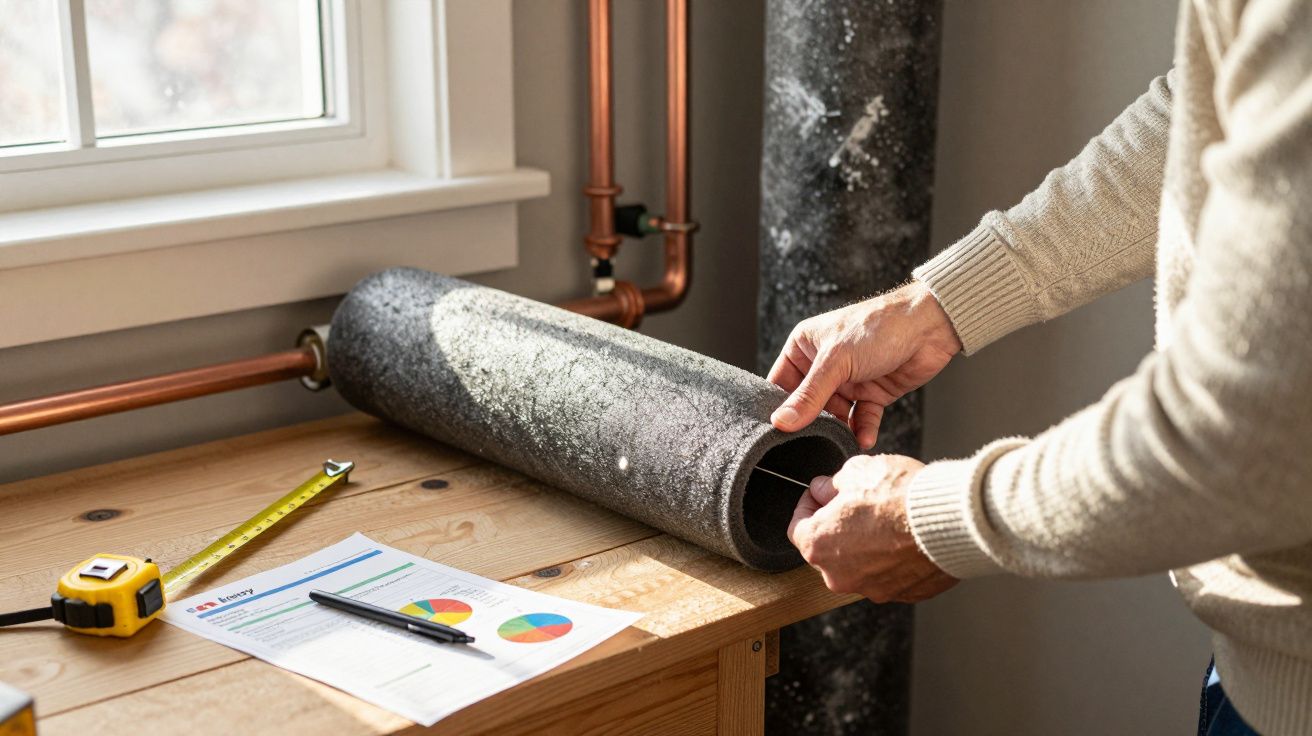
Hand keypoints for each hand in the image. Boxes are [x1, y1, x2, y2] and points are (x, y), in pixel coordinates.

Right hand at [768, 280, 960, 448]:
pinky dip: (862, 430)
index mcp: (805, 346)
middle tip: (808, 442)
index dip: (778, 407)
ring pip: (834, 416)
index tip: (775, 431)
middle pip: (807, 404)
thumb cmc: (879, 326)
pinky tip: (863, 438)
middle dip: (811, 423)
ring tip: (838, 442)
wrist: (929, 327)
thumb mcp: (836, 361)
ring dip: (838, 429)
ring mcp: (848, 380)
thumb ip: (809, 395)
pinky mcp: (871, 394)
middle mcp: (824, 364)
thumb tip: (782, 422)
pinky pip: (861, 419)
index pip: (781, 383)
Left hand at [787, 454, 957, 603]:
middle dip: (837, 526)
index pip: (797, 527)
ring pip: (859, 565)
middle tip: (855, 503)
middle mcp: (839, 575)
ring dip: (865, 545)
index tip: (819, 495)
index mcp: (818, 545)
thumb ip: (831, 484)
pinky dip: (892, 559)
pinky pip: (889, 575)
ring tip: (886, 518)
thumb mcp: (856, 471)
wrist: (950, 518)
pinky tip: (905, 536)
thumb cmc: (901, 494)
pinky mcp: (902, 594)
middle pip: (828, 549)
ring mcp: (871, 589)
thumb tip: (824, 489)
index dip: (808, 506)